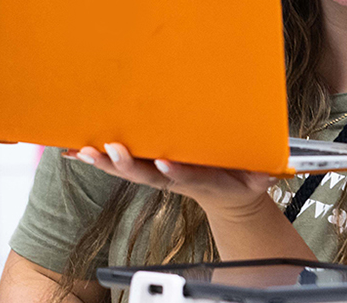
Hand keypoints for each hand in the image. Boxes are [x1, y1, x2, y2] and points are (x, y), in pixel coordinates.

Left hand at [68, 144, 278, 217]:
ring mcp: (159, 174)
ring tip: (84, 150)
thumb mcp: (258, 177)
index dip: (177, 172)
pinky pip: (121, 163)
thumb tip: (270, 169)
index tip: (164, 164)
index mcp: (202, 179)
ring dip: (105, 161)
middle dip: (127, 164)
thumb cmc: (241, 178)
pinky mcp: (149, 167)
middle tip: (111, 151)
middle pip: (148, 174)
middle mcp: (174, 177)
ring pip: (129, 169)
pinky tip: (76, 150)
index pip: (189, 177)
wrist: (229, 196)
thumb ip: (264, 172)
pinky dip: (99, 157)